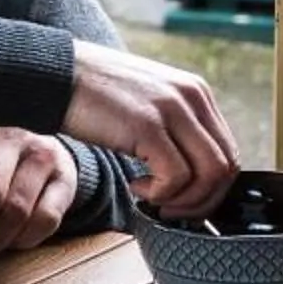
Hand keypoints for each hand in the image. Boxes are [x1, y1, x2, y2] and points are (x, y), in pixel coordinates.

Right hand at [65, 40, 239, 215]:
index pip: (228, 152)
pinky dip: (160, 194)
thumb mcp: (149, 104)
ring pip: (209, 175)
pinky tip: (134, 185)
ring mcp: (172, 108)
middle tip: (170, 208)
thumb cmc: (95, 96)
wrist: (54, 75)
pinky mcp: (148, 125)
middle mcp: (192, 97)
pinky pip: (176, 177)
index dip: (211, 187)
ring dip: (182, 200)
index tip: (183, 199)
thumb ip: (175, 129)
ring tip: (151, 197)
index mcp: (196, 93)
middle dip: (202, 200)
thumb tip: (192, 172)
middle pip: (226, 166)